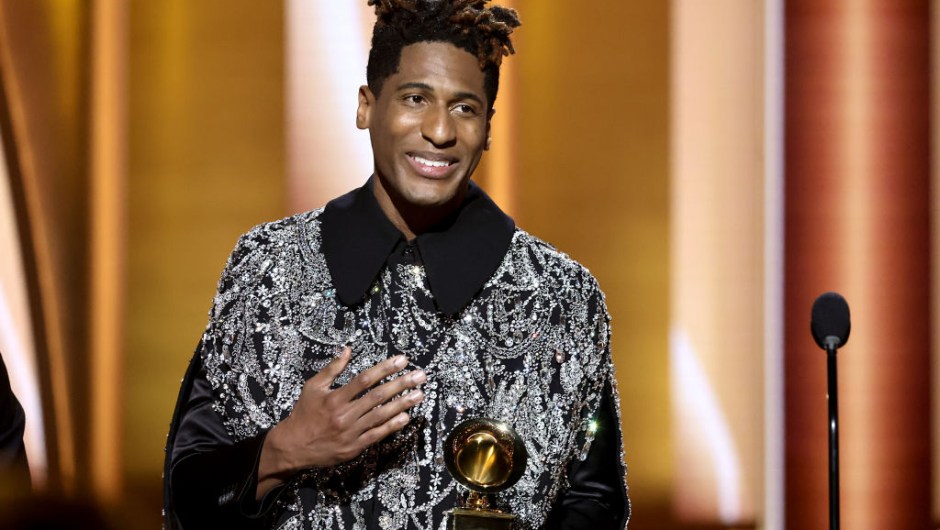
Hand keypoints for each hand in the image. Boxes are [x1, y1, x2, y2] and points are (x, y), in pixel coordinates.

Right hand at [256, 347, 425, 497]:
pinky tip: (406, 417)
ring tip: (420, 394)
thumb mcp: (313, 387)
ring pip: (381, 415)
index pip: (364, 380)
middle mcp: (344, 414)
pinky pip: (377, 435)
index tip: (402, 360)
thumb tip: (347, 350)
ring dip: (403, 404)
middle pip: (378, 397)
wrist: (293, 447)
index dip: (385, 369)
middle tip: (420, 376)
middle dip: (401, 384)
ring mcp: (351, 432)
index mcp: (334, 398)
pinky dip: (392, 426)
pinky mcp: (354, 447)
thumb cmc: (304, 414)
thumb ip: (331, 369)